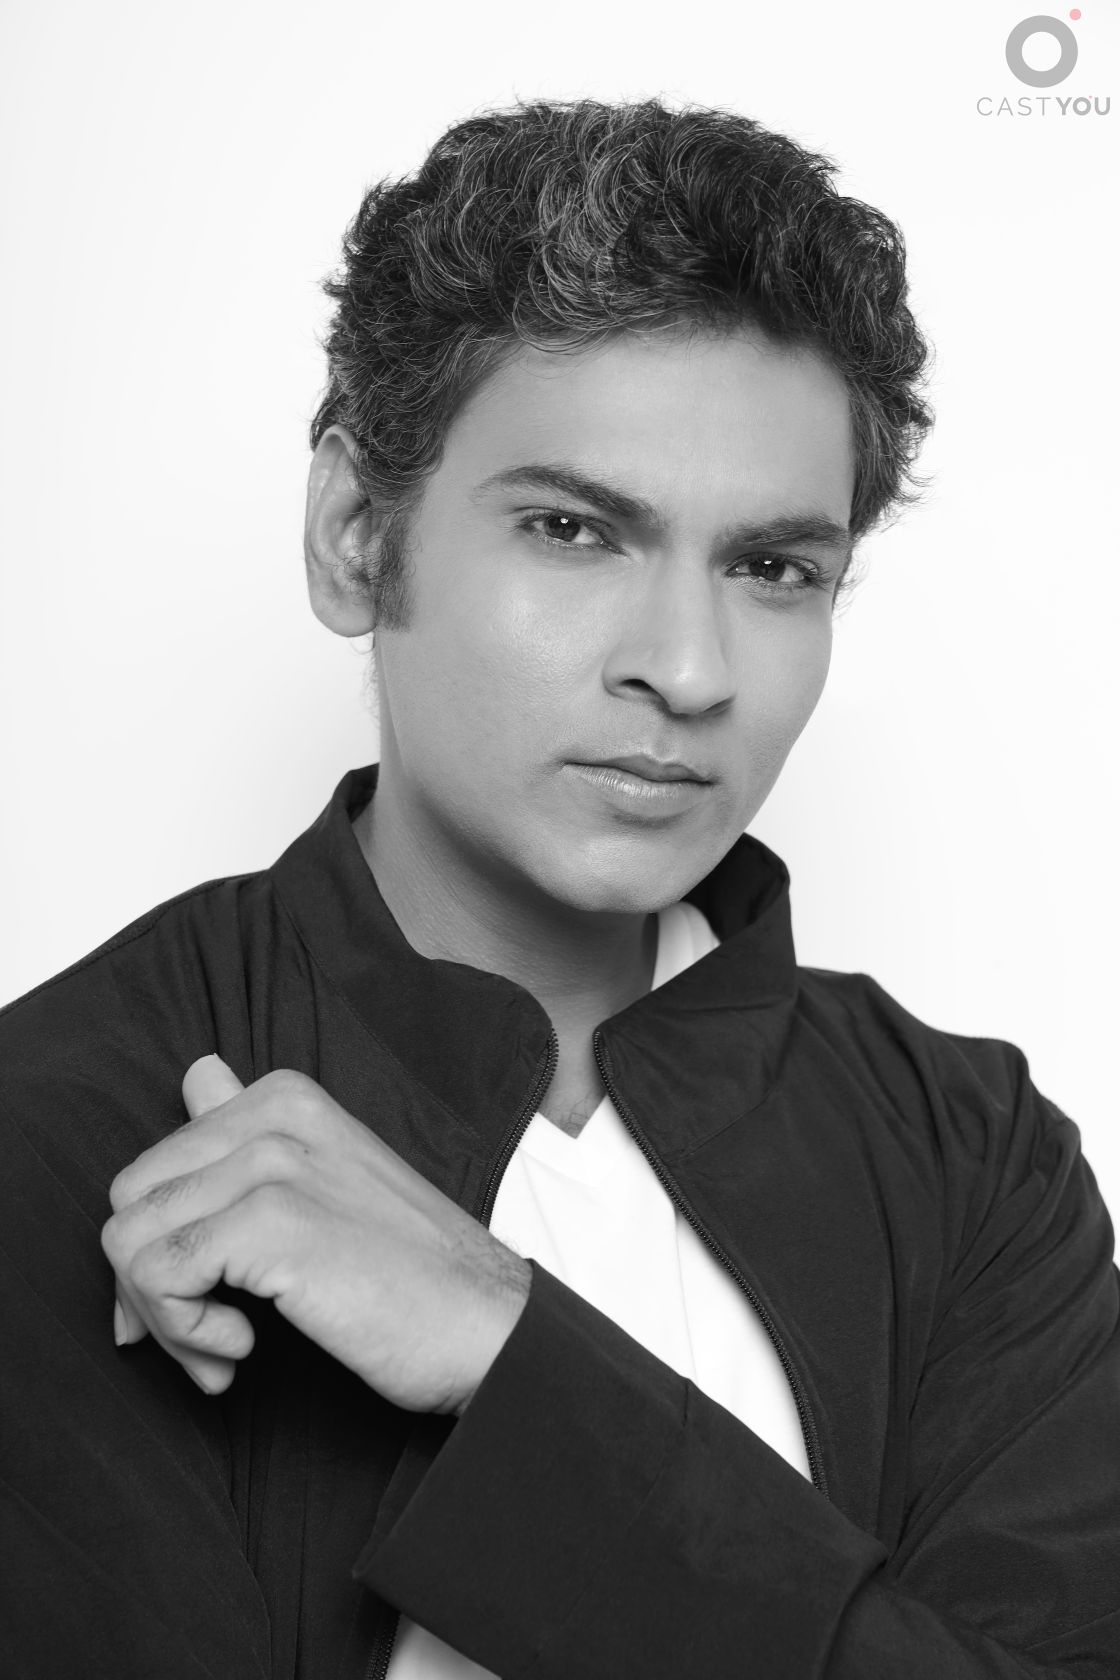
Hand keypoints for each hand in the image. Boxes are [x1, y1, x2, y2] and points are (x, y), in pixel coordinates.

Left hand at [101, 1057, 530, 1412]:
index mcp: (284, 1097)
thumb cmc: (411, 1273)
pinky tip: (242, 1351)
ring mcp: (273, 1163)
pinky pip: (157, 1277)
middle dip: (150, 1285)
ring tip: (227, 1350)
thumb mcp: (328, 1179)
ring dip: (166, 1319)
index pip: (155, 1168)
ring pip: (131, 1241)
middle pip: (131, 1202)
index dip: (164, 1246)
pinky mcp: (272, 1222)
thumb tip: (197, 1073)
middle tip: (209, 1335)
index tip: (205, 1298)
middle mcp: (275, 1115)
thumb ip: (251, 1128)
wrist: (487, 1327)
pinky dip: (184, 1332)